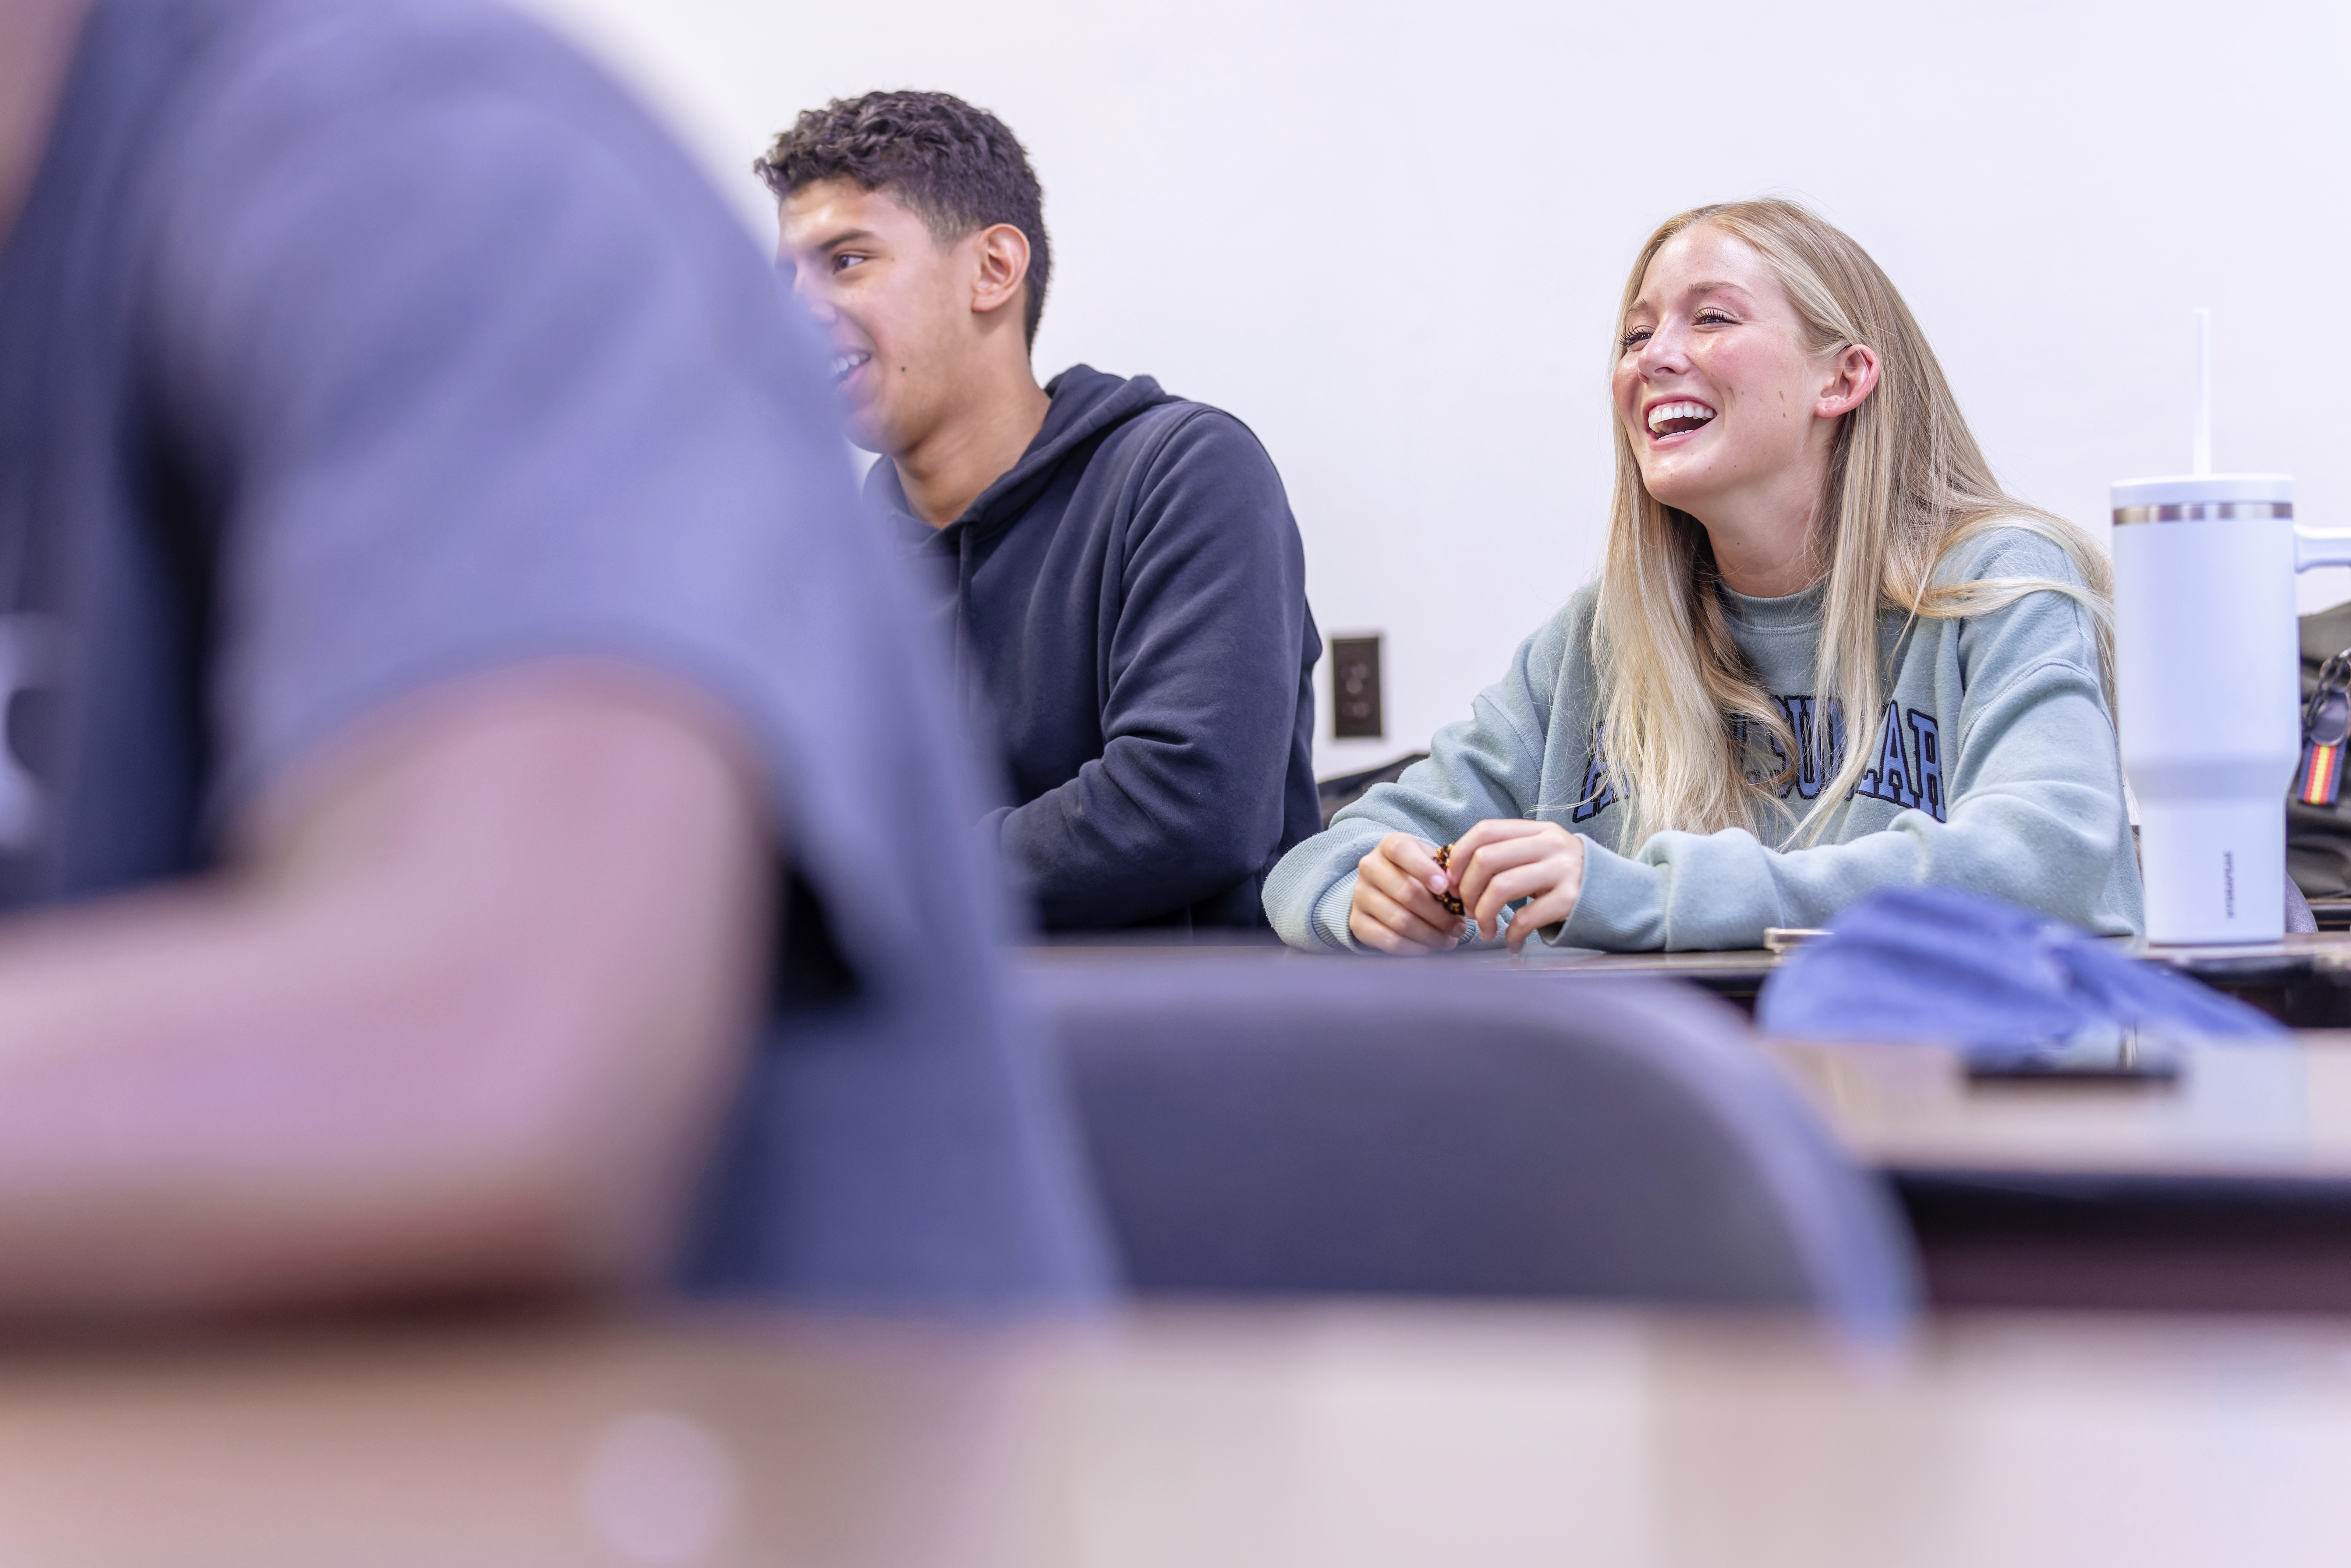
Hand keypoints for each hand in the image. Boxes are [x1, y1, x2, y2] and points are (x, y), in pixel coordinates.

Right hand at [1348, 834, 1464, 955]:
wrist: (1385, 889)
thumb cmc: (1417, 875)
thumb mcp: (1430, 862)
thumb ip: (1444, 872)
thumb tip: (1460, 894)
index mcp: (1388, 846)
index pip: (1402, 851)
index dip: (1425, 870)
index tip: (1445, 888)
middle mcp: (1369, 867)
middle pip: (1406, 892)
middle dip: (1439, 914)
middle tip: (1460, 926)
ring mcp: (1360, 896)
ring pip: (1400, 920)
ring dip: (1432, 934)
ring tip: (1451, 939)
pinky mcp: (1357, 923)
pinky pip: (1390, 941)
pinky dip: (1415, 947)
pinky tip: (1431, 946)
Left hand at [1448, 819, 1585, 952]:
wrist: (1620, 897)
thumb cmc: (1567, 881)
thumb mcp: (1541, 857)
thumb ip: (1507, 856)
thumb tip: (1454, 873)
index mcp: (1537, 830)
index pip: (1485, 830)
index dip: (1459, 856)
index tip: (1451, 881)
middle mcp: (1550, 844)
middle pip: (1487, 859)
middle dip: (1466, 890)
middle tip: (1467, 910)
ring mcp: (1563, 870)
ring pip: (1501, 887)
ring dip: (1483, 914)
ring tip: (1485, 929)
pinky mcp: (1572, 899)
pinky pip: (1526, 917)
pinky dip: (1511, 935)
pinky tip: (1512, 942)